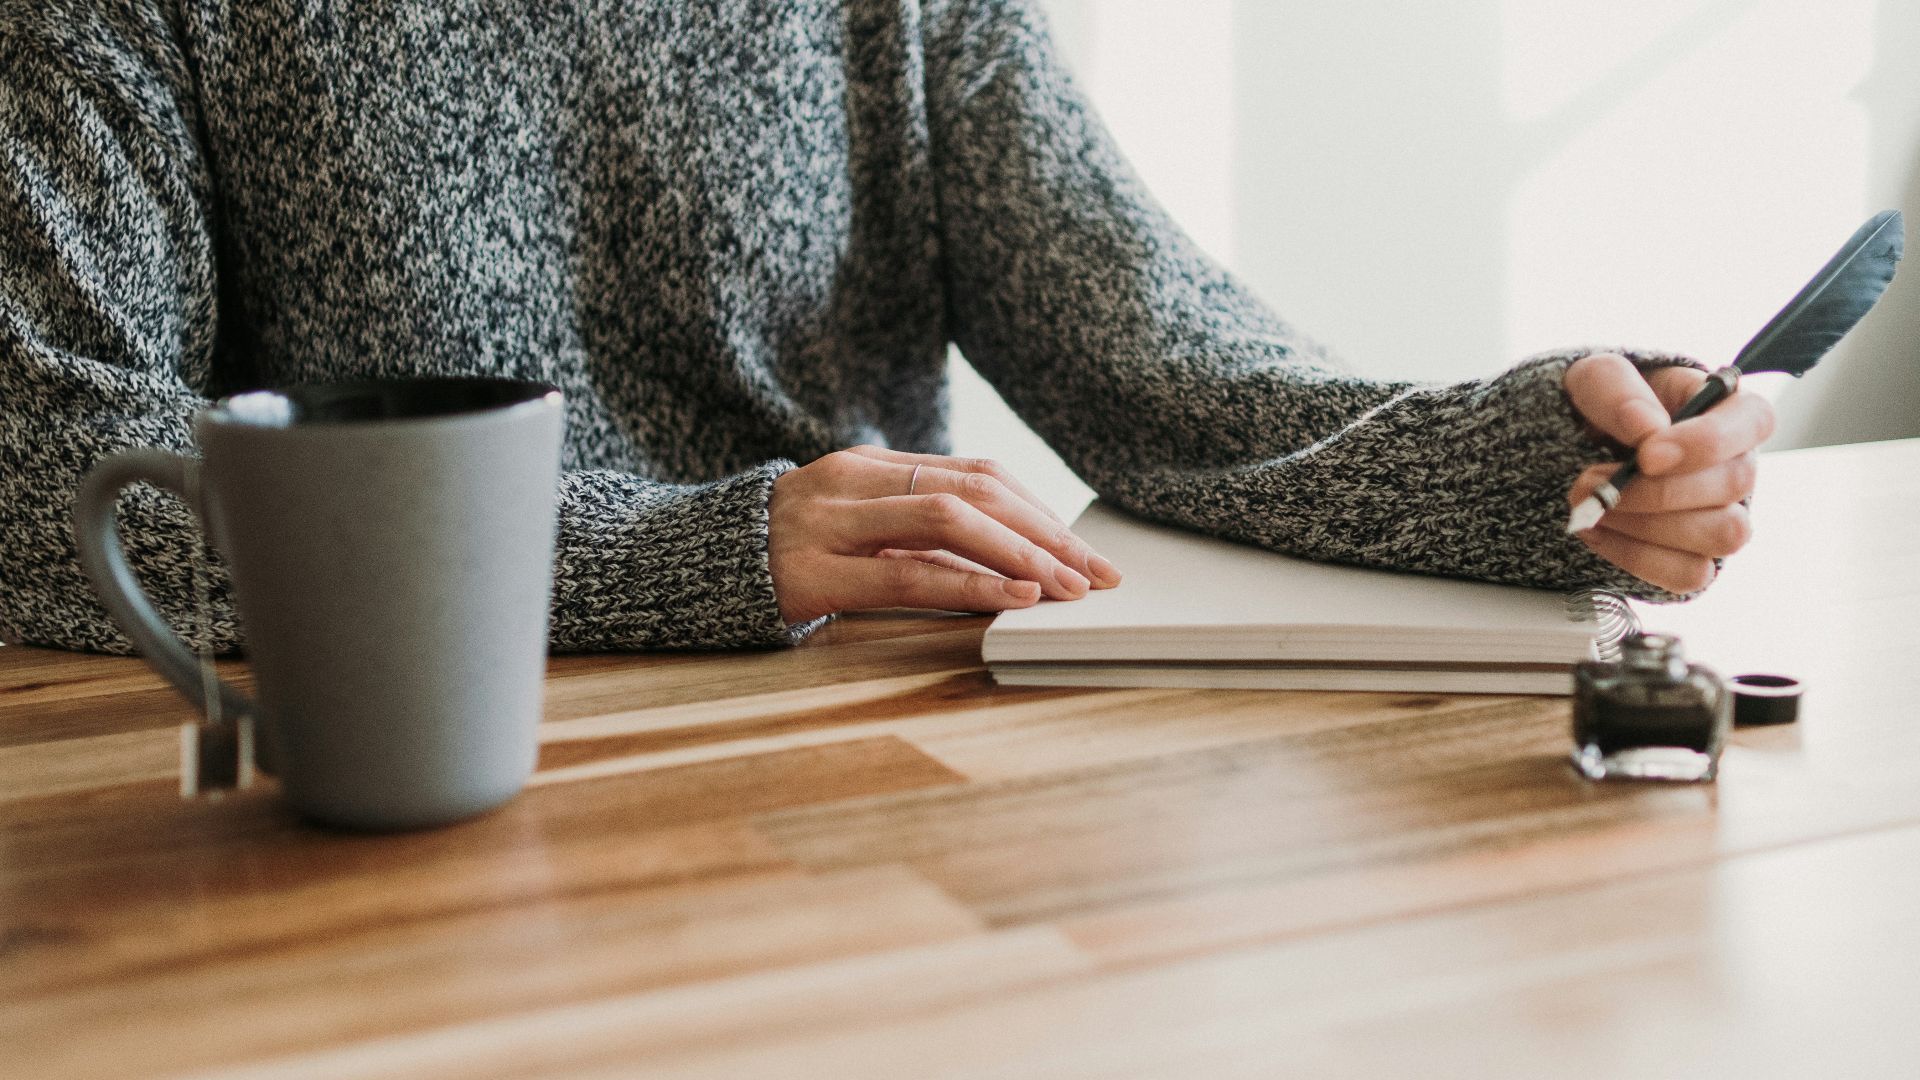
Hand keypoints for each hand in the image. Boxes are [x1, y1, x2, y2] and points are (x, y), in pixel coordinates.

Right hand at [768, 445, 1121, 623]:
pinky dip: (969, 585)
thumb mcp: (852, 532)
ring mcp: (829, 523)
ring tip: (1068, 588)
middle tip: (1098, 574)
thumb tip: (1014, 566)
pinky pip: (906, 574)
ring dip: (1020, 555)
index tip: (1088, 550)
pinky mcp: (810, 572)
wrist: (682, 568)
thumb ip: (917, 540)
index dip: (1041, 513)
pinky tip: (1012, 599)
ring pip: (948, 522)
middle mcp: (852, 481)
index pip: (979, 476)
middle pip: (976, 492)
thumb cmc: (783, 557)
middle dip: (1047, 535)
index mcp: (871, 466)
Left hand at [1563, 354, 1773, 593]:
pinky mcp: (1695, 558)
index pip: (1754, 421)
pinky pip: (1688, 574)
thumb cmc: (1599, 406)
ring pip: (1719, 536)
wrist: (1569, 451)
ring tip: (1592, 507)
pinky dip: (1636, 557)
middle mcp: (1736, 465)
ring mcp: (1721, 516)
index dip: (1707, 442)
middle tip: (1590, 480)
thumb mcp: (1594, 377)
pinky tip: (1599, 533)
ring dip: (1646, 527)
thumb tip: (1647, 427)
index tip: (1647, 455)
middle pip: (1733, 485)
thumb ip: (1618, 390)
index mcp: (1728, 410)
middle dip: (1655, 490)